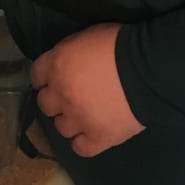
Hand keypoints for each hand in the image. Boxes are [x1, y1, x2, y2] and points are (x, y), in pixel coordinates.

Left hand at [32, 24, 143, 157]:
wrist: (148, 69)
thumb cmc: (119, 45)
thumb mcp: (86, 37)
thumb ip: (68, 53)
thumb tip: (64, 63)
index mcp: (57, 65)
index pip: (36, 75)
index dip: (46, 77)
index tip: (55, 77)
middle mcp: (62, 95)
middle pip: (45, 104)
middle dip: (56, 99)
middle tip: (72, 95)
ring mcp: (79, 119)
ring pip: (61, 127)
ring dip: (70, 120)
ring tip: (85, 114)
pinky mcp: (98, 138)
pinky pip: (80, 148)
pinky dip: (84, 141)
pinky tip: (92, 134)